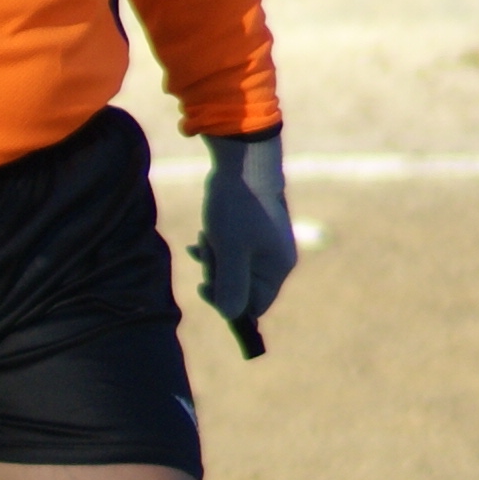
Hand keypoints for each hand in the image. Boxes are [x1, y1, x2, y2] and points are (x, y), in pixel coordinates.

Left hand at [192, 129, 294, 348]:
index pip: (255, 305)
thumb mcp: (228, 251)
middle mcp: (276, 259)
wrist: (242, 163)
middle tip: (206, 252)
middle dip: (217, 274)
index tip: (205, 286)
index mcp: (278, 268)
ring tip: (206, 237)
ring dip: (212, 258)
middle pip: (240, 287)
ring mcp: (264, 245)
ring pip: (231, 268)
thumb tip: (232, 316)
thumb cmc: (236, 208)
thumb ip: (232, 286)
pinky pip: (229, 251)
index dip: (228, 303)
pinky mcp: (251, 231)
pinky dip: (213, 247)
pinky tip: (200, 237)